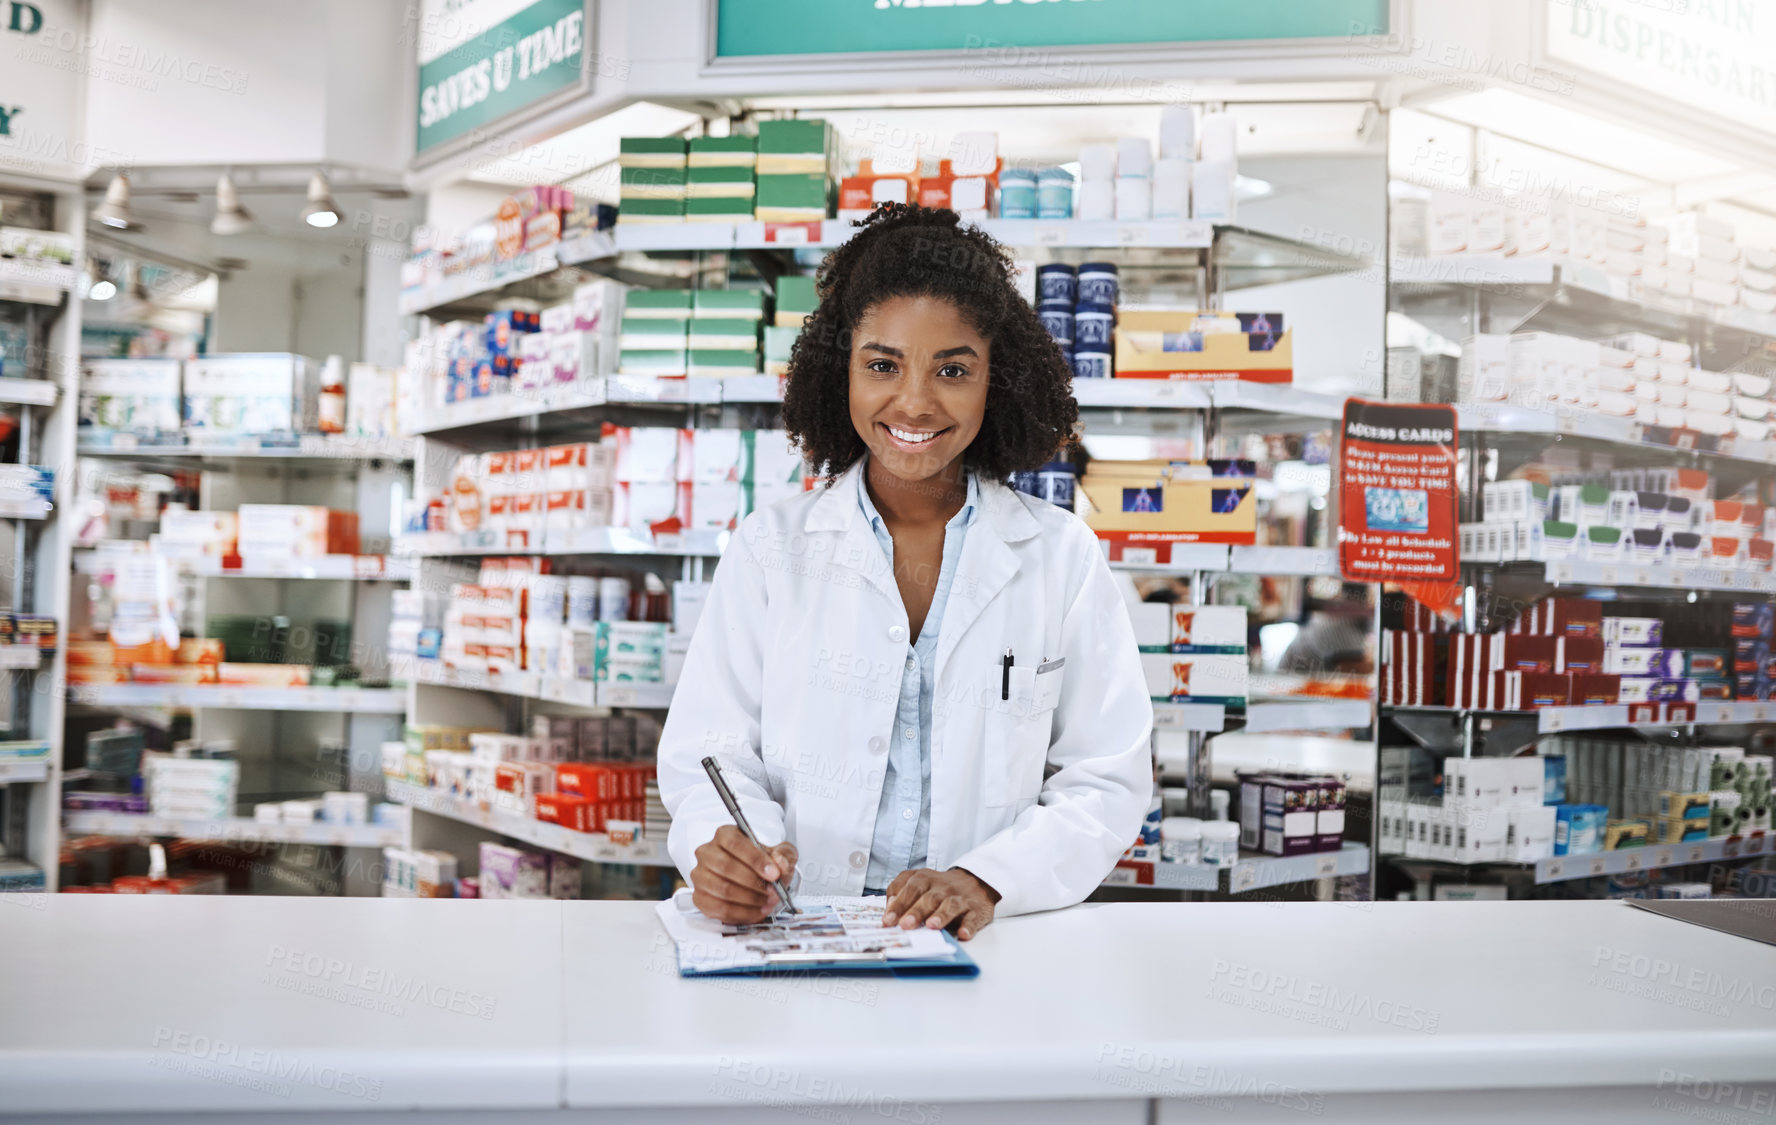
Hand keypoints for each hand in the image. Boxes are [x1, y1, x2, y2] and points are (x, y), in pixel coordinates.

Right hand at [689, 825, 797, 924]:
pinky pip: (720, 909)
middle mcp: (707, 853)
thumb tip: (779, 864)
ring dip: (750, 899)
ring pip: (723, 889)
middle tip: (773, 892)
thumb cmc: (762, 862)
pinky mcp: (700, 897)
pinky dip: (742, 913)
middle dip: (754, 883)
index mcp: (725, 835)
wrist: (754, 876)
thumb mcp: (779, 853)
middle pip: (727, 867)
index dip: (755, 860)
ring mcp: (701, 875)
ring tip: (767, 902)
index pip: (735, 844)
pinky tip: (757, 911)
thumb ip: (783, 855)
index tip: (774, 874)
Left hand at [881, 866, 999, 940]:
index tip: (888, 920)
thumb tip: (889, 907)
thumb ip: (900, 890)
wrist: (975, 881)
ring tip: (932, 926)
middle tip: (905, 925)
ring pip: (951, 905)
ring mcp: (961, 898)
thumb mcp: (918, 881)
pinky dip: (969, 926)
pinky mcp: (976, 910)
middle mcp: (943, 887)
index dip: (899, 904)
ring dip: (941, 915)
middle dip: (916, 911)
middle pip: (929, 898)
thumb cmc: (940, 887)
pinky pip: (973, 917)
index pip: (910, 888)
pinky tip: (963, 933)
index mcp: (926, 879)